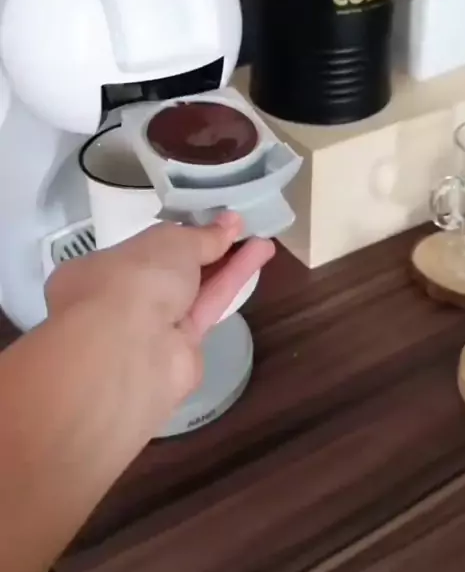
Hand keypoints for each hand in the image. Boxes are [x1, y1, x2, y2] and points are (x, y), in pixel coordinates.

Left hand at [46, 213, 274, 416]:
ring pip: (193, 289)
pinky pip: (208, 307)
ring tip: (261, 237)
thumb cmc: (134, 279)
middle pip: (169, 271)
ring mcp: (149, 329)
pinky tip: (259, 255)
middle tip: (239, 226)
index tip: (203, 221)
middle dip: (204, 248)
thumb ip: (201, 235)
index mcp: (97, 269)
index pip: (137, 250)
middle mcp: (119, 300)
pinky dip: (232, 281)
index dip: (172, 235)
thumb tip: (228, 223)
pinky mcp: (181, 350)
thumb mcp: (170, 241)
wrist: (131, 349)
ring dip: (227, 262)